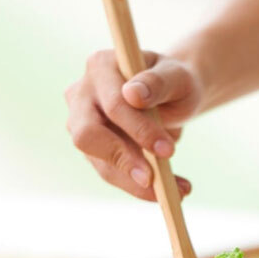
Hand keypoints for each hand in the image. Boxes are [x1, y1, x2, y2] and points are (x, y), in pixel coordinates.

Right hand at [64, 50, 202, 199]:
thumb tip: (133, 95)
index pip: (113, 104)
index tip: (168, 151)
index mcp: (101, 66)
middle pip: (87, 135)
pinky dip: (140, 186)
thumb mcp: (177, 77)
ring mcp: (81, 123)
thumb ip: (158, 82)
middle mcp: (82, 94)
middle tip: (155, 180)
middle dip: (124, 160)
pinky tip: (171, 189)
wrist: (173, 95)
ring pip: (99, 162)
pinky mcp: (92, 149)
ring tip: (177, 191)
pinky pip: (111, 173)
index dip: (139, 129)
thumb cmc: (174, 81)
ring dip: (136, 182)